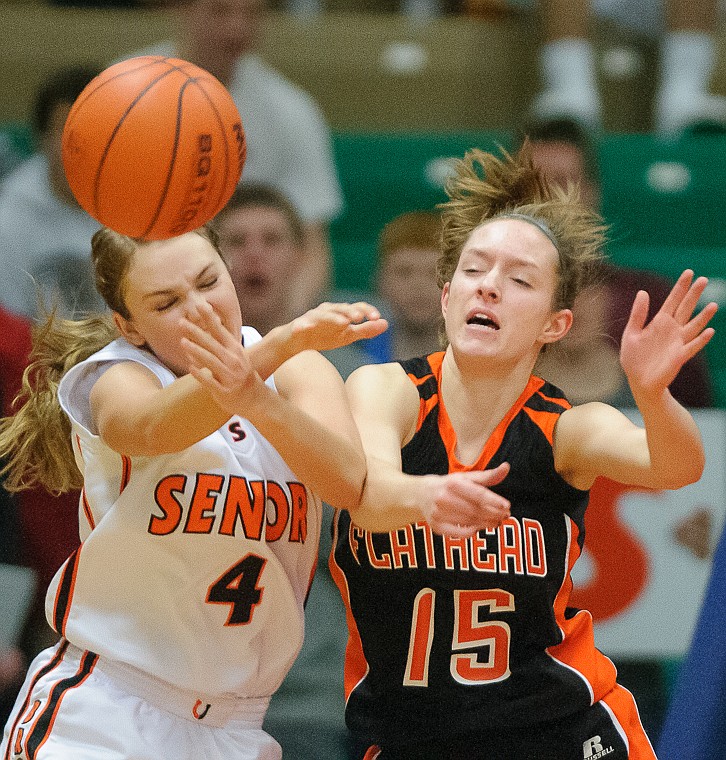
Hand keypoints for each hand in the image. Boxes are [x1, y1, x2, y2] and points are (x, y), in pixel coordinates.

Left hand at [180, 302, 265, 414]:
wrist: (255, 399)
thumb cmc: (241, 375)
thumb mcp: (236, 356)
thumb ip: (221, 344)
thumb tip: (204, 329)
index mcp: (235, 350)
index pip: (220, 330)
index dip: (210, 317)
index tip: (200, 304)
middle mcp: (233, 361)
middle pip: (212, 343)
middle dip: (196, 332)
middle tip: (181, 322)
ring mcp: (229, 376)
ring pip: (211, 361)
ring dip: (196, 351)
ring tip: (182, 342)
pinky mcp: (224, 391)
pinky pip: (210, 381)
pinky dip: (200, 374)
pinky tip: (190, 368)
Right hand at [288, 302, 387, 352]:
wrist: (295, 341)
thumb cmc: (322, 336)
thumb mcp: (346, 335)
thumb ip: (365, 330)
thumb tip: (385, 323)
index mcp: (340, 312)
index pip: (355, 308)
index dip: (366, 311)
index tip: (377, 318)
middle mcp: (327, 311)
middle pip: (340, 308)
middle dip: (350, 312)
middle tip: (359, 318)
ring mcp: (312, 317)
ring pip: (323, 315)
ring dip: (333, 318)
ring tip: (343, 323)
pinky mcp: (298, 326)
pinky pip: (301, 325)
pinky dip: (304, 325)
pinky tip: (307, 328)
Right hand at [419, 462, 510, 535]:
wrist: (420, 494)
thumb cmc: (448, 485)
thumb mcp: (465, 477)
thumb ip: (487, 476)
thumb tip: (506, 467)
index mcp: (452, 483)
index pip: (477, 494)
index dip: (494, 501)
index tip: (507, 506)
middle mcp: (444, 498)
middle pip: (475, 510)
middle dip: (494, 514)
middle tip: (506, 515)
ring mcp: (439, 513)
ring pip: (469, 522)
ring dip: (486, 524)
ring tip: (497, 522)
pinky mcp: (436, 526)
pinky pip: (459, 533)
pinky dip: (471, 532)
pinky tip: (479, 528)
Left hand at [620, 270, 716, 396]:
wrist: (638, 381)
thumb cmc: (634, 358)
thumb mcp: (631, 333)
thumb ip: (638, 314)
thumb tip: (643, 292)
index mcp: (659, 322)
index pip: (672, 300)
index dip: (680, 287)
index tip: (689, 272)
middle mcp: (672, 330)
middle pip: (685, 308)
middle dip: (693, 295)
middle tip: (703, 279)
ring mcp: (678, 342)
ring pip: (694, 326)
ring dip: (704, 316)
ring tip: (713, 305)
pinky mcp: (679, 356)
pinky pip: (692, 346)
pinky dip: (701, 340)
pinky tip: (710, 331)